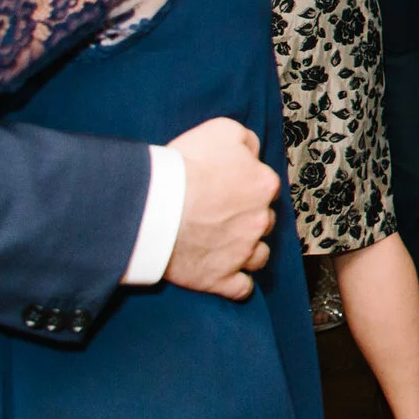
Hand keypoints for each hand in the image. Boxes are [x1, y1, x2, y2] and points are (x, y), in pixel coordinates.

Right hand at [161, 117, 279, 300]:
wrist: (154, 205)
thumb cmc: (186, 165)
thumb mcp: (221, 130)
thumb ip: (245, 139)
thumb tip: (252, 149)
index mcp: (264, 185)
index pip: (264, 186)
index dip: (244, 187)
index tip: (225, 188)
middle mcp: (260, 220)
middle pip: (262, 221)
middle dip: (247, 218)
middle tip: (219, 215)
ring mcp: (242, 253)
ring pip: (259, 255)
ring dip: (247, 251)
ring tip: (225, 246)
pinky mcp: (221, 279)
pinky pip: (241, 289)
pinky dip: (236, 284)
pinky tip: (227, 277)